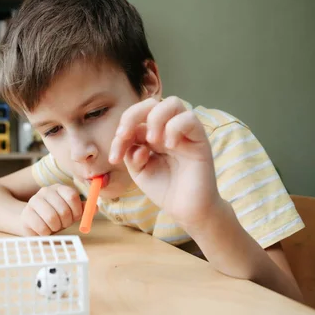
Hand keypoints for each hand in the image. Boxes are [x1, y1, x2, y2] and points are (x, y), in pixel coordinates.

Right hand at [21, 184, 87, 235]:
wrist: (30, 221)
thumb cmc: (54, 215)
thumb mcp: (69, 211)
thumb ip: (82, 209)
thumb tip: (96, 207)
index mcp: (59, 188)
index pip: (72, 196)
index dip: (77, 210)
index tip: (76, 217)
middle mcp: (45, 191)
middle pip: (63, 209)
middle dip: (66, 221)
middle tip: (63, 224)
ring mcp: (34, 201)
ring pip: (52, 218)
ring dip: (56, 227)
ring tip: (53, 226)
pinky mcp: (26, 214)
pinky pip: (41, 227)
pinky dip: (46, 233)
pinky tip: (44, 230)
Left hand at [109, 96, 223, 231]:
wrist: (187, 210)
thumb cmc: (165, 189)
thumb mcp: (139, 171)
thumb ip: (131, 153)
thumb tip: (132, 141)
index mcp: (152, 135)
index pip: (134, 120)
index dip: (121, 132)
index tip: (114, 157)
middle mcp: (168, 129)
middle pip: (151, 103)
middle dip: (132, 115)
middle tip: (125, 136)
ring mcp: (184, 132)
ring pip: (173, 103)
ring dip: (155, 118)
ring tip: (152, 141)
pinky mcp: (200, 139)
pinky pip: (189, 118)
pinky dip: (175, 128)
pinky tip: (169, 146)